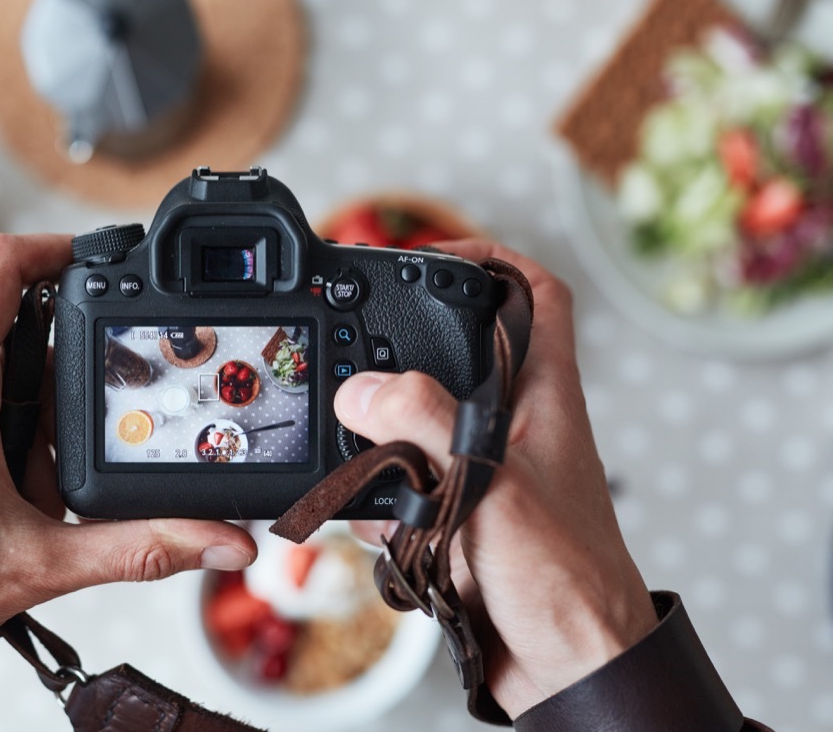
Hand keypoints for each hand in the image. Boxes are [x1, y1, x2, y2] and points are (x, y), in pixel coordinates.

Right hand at [340, 240, 656, 717]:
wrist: (569, 670)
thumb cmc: (565, 580)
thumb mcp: (492, 485)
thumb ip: (427, 424)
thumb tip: (363, 388)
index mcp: (544, 400)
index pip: (536, 297)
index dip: (493, 259)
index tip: (434, 255)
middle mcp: (516, 428)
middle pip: (457, 357)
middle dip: (402, 358)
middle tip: (356, 362)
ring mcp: (487, 474)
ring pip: (418, 428)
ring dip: (381, 444)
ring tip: (361, 463)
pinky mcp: (461, 520)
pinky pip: (404, 491)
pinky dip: (379, 504)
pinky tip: (377, 527)